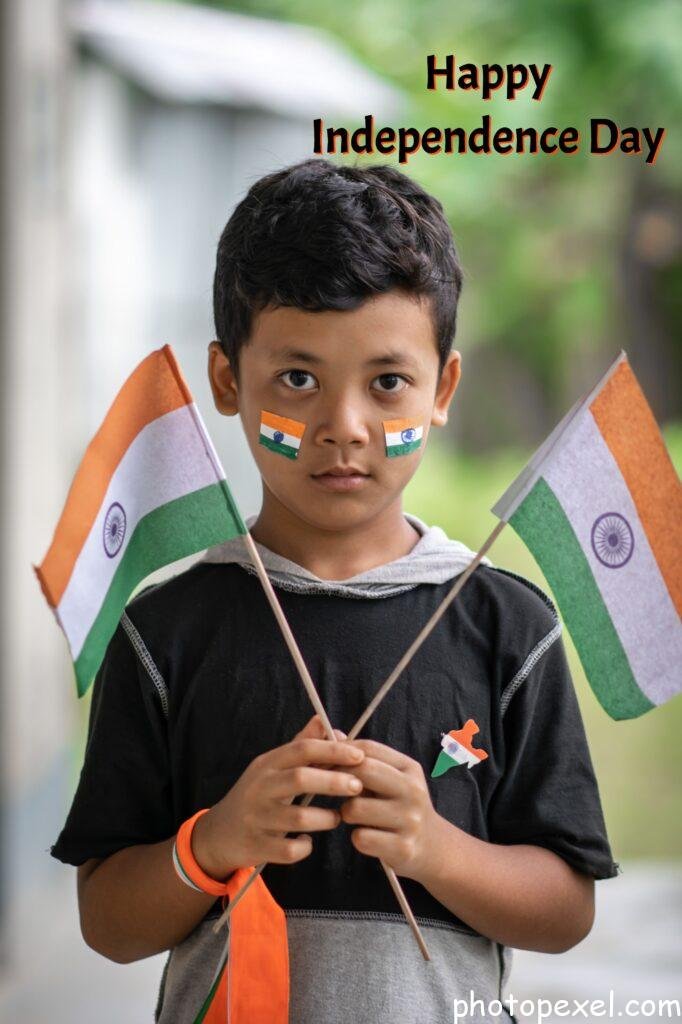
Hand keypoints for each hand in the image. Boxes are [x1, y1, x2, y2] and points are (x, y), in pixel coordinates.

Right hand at [192, 714, 364, 878]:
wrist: (218, 833)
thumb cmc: (256, 795)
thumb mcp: (272, 767)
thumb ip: (300, 746)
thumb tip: (325, 723)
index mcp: (267, 764)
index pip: (301, 749)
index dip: (332, 750)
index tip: (359, 755)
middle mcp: (260, 787)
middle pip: (300, 778)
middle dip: (333, 781)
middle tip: (358, 786)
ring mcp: (256, 817)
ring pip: (298, 817)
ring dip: (325, 818)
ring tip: (336, 817)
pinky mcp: (256, 846)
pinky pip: (288, 849)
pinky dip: (304, 847)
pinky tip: (308, 842)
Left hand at [339, 738, 440, 881]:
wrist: (433, 846)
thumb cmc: (400, 806)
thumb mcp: (392, 778)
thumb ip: (366, 759)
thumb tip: (335, 736)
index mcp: (409, 768)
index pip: (368, 748)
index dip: (340, 752)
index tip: (322, 760)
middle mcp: (413, 791)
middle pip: (363, 771)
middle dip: (339, 778)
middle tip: (331, 787)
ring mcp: (409, 820)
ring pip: (356, 808)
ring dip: (346, 812)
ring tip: (354, 814)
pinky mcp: (403, 847)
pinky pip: (361, 838)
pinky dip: (357, 837)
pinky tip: (366, 836)